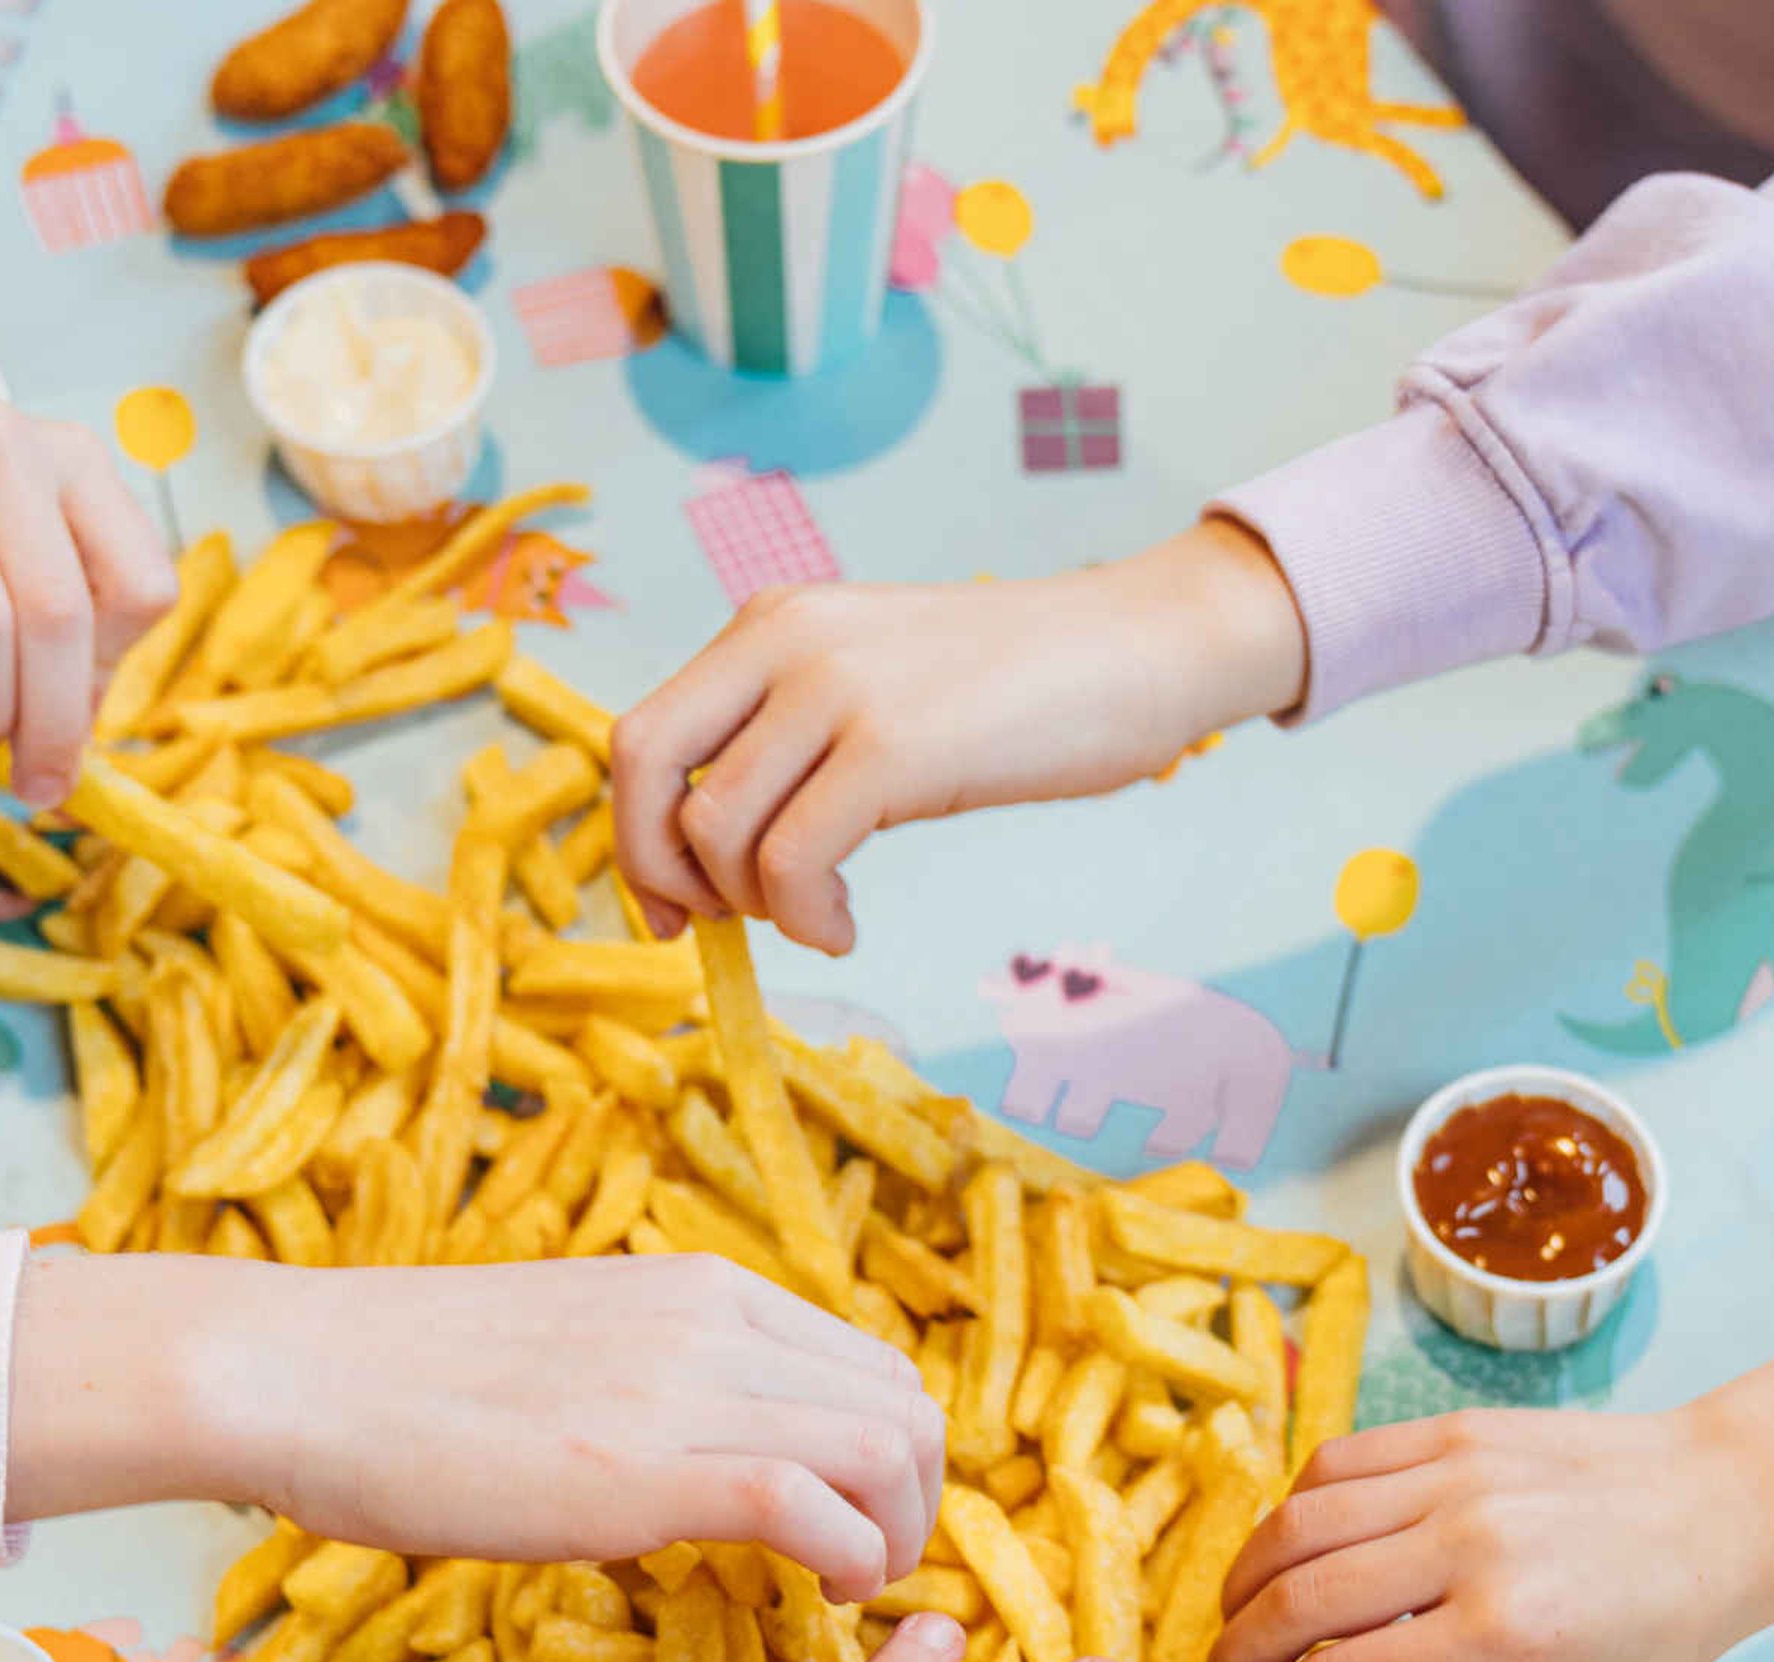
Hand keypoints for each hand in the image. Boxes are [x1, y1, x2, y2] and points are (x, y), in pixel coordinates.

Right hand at [0, 355, 180, 808]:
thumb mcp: (14, 527)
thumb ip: (62, 607)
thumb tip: (76, 732)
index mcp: (73, 460)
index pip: (141, 588)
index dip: (113, 670)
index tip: (73, 705)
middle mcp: (6, 448)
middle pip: (58, 616)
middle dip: (51, 723)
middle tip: (34, 778)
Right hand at [11, 1251, 947, 1601]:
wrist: (296, 1375)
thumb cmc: (399, 1382)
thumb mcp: (566, 1349)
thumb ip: (651, 1381)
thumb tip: (696, 1443)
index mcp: (698, 1288)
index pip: (867, 1358)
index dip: (893, 1450)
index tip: (862, 1518)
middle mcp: (714, 1321)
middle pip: (901, 1401)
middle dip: (917, 1498)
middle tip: (872, 1569)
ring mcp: (684, 1388)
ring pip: (885, 1447)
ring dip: (897, 1535)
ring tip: (852, 1589)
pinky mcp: (648, 1468)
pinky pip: (815, 1503)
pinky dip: (850, 1559)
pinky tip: (823, 1598)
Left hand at [608, 519, 1307, 955]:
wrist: (1140, 647)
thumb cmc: (1019, 686)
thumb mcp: (876, 680)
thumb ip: (795, 731)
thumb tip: (715, 840)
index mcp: (772, 622)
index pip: (643, 731)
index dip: (634, 830)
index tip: (671, 901)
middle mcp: (786, 639)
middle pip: (644, 765)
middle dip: (655, 865)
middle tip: (708, 923)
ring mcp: (837, 688)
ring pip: (715, 827)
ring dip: (751, 902)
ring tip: (817, 914)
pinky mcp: (893, 746)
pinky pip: (790, 861)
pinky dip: (804, 918)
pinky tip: (844, 926)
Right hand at [1202, 1313, 1773, 1661]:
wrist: (1724, 1504)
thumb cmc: (1655, 1631)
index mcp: (1503, 1632)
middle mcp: (1468, 1543)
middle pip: (1294, 1601)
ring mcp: (1454, 1474)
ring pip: (1295, 1524)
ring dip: (1241, 1589)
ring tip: (1234, 1636)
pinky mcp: (1451, 1428)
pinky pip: (1333, 1464)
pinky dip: (1288, 1517)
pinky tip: (1287, 1561)